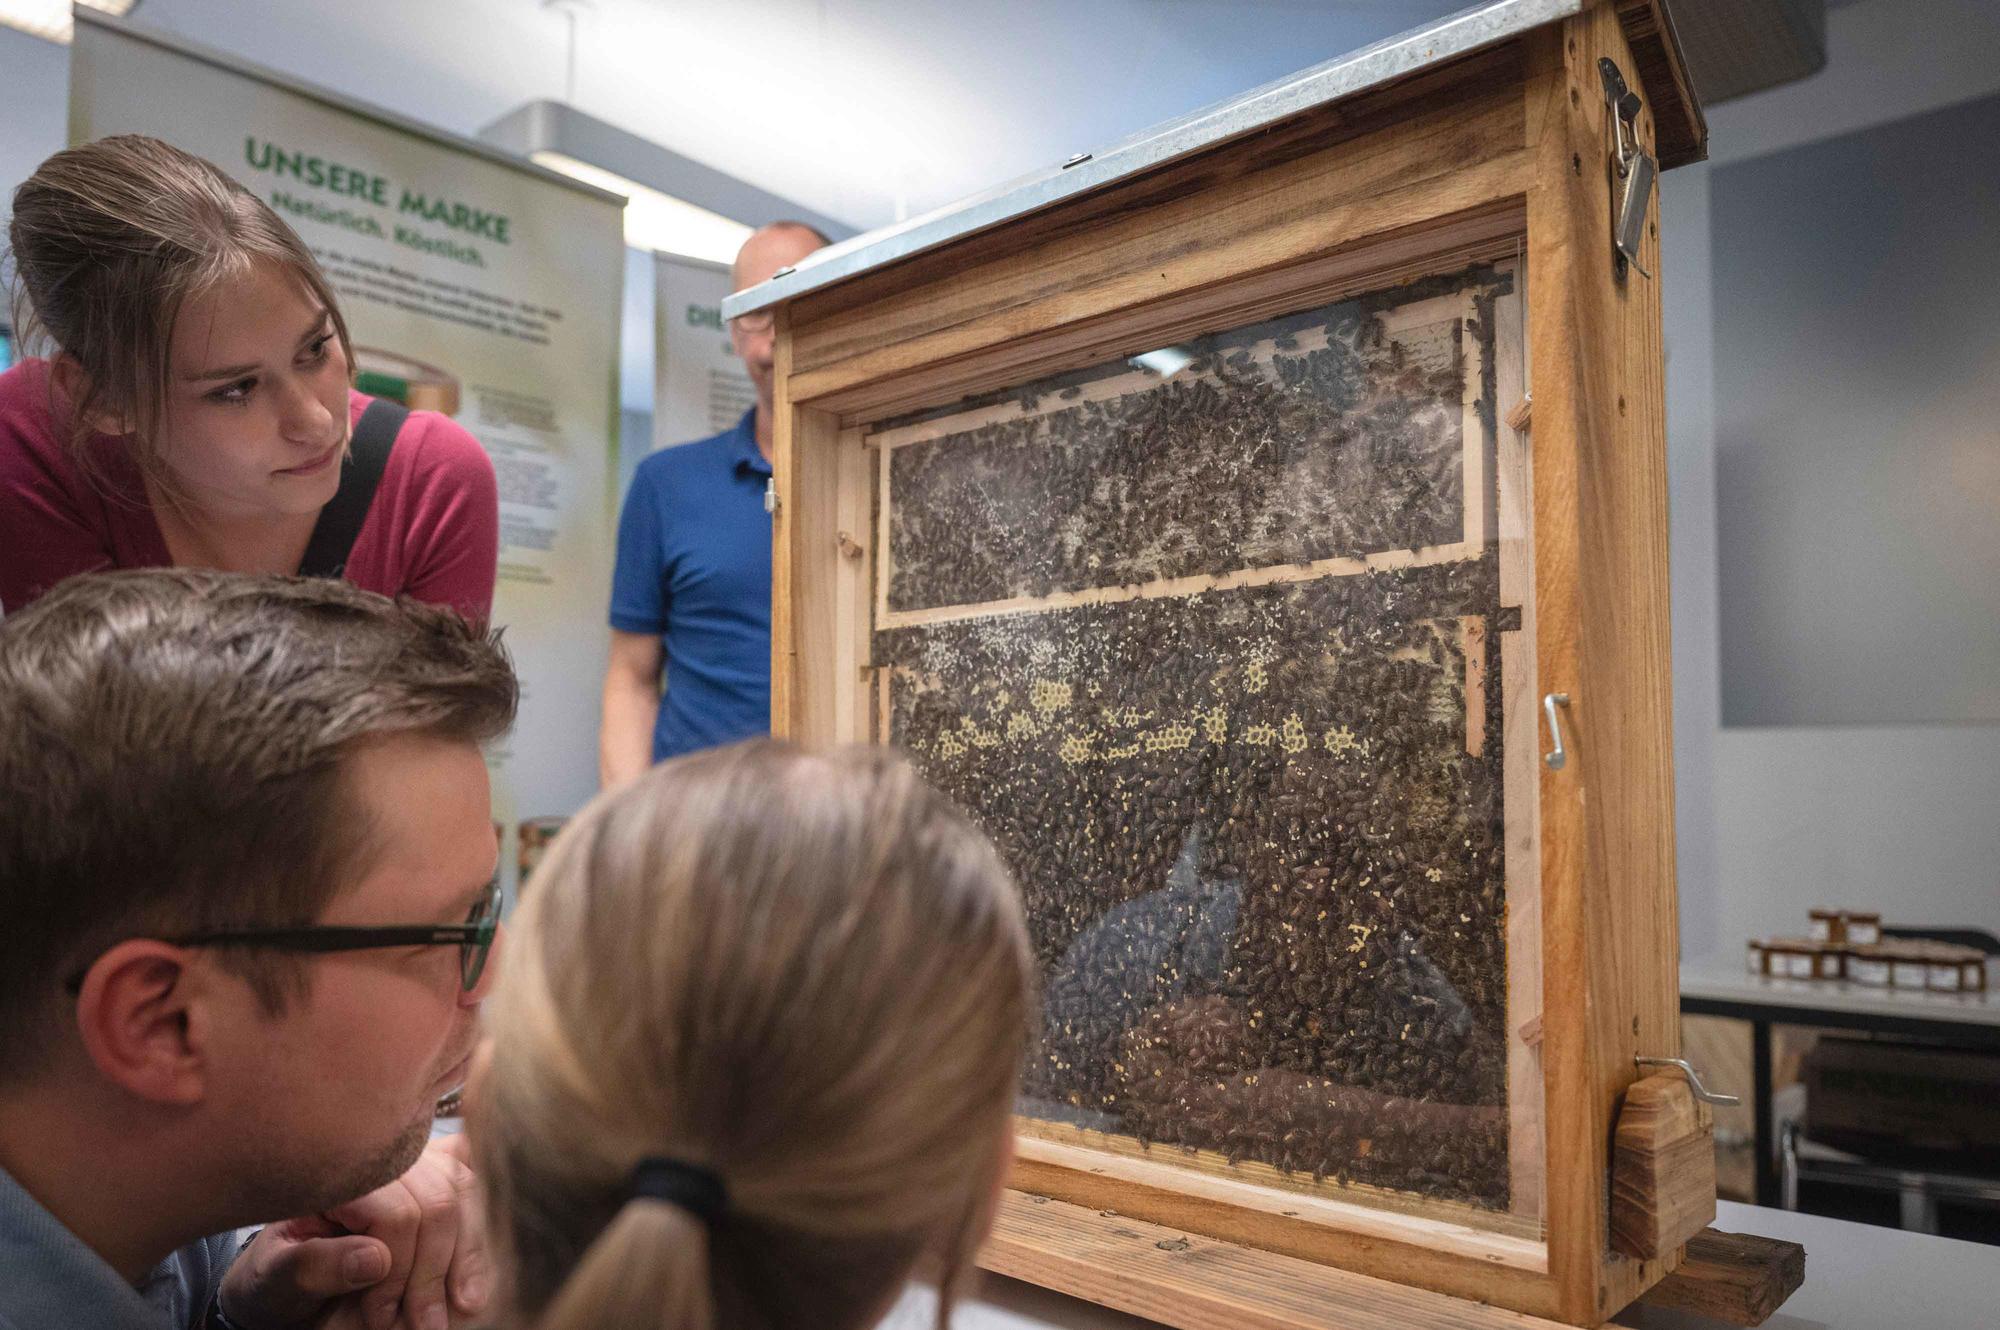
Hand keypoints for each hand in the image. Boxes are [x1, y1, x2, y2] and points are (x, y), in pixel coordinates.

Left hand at [219, 1134, 491, 1329]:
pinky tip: (487, 1239)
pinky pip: (469, 1172)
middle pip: (439, 1200)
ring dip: (468, 1254)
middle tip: (425, 1325)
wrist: (278, 1279)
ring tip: (462, 1305)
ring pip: (464, 1189)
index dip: (400, 1272)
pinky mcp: (430, 1171)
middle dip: (436, 1270)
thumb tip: (376, 1258)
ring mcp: (408, 1161)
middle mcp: (377, 1160)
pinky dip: (482, 1206)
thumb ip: (314, 1268)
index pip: (397, 1213)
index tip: (381, 1319)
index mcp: (335, 1180)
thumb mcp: (274, 1283)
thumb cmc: (273, 1281)